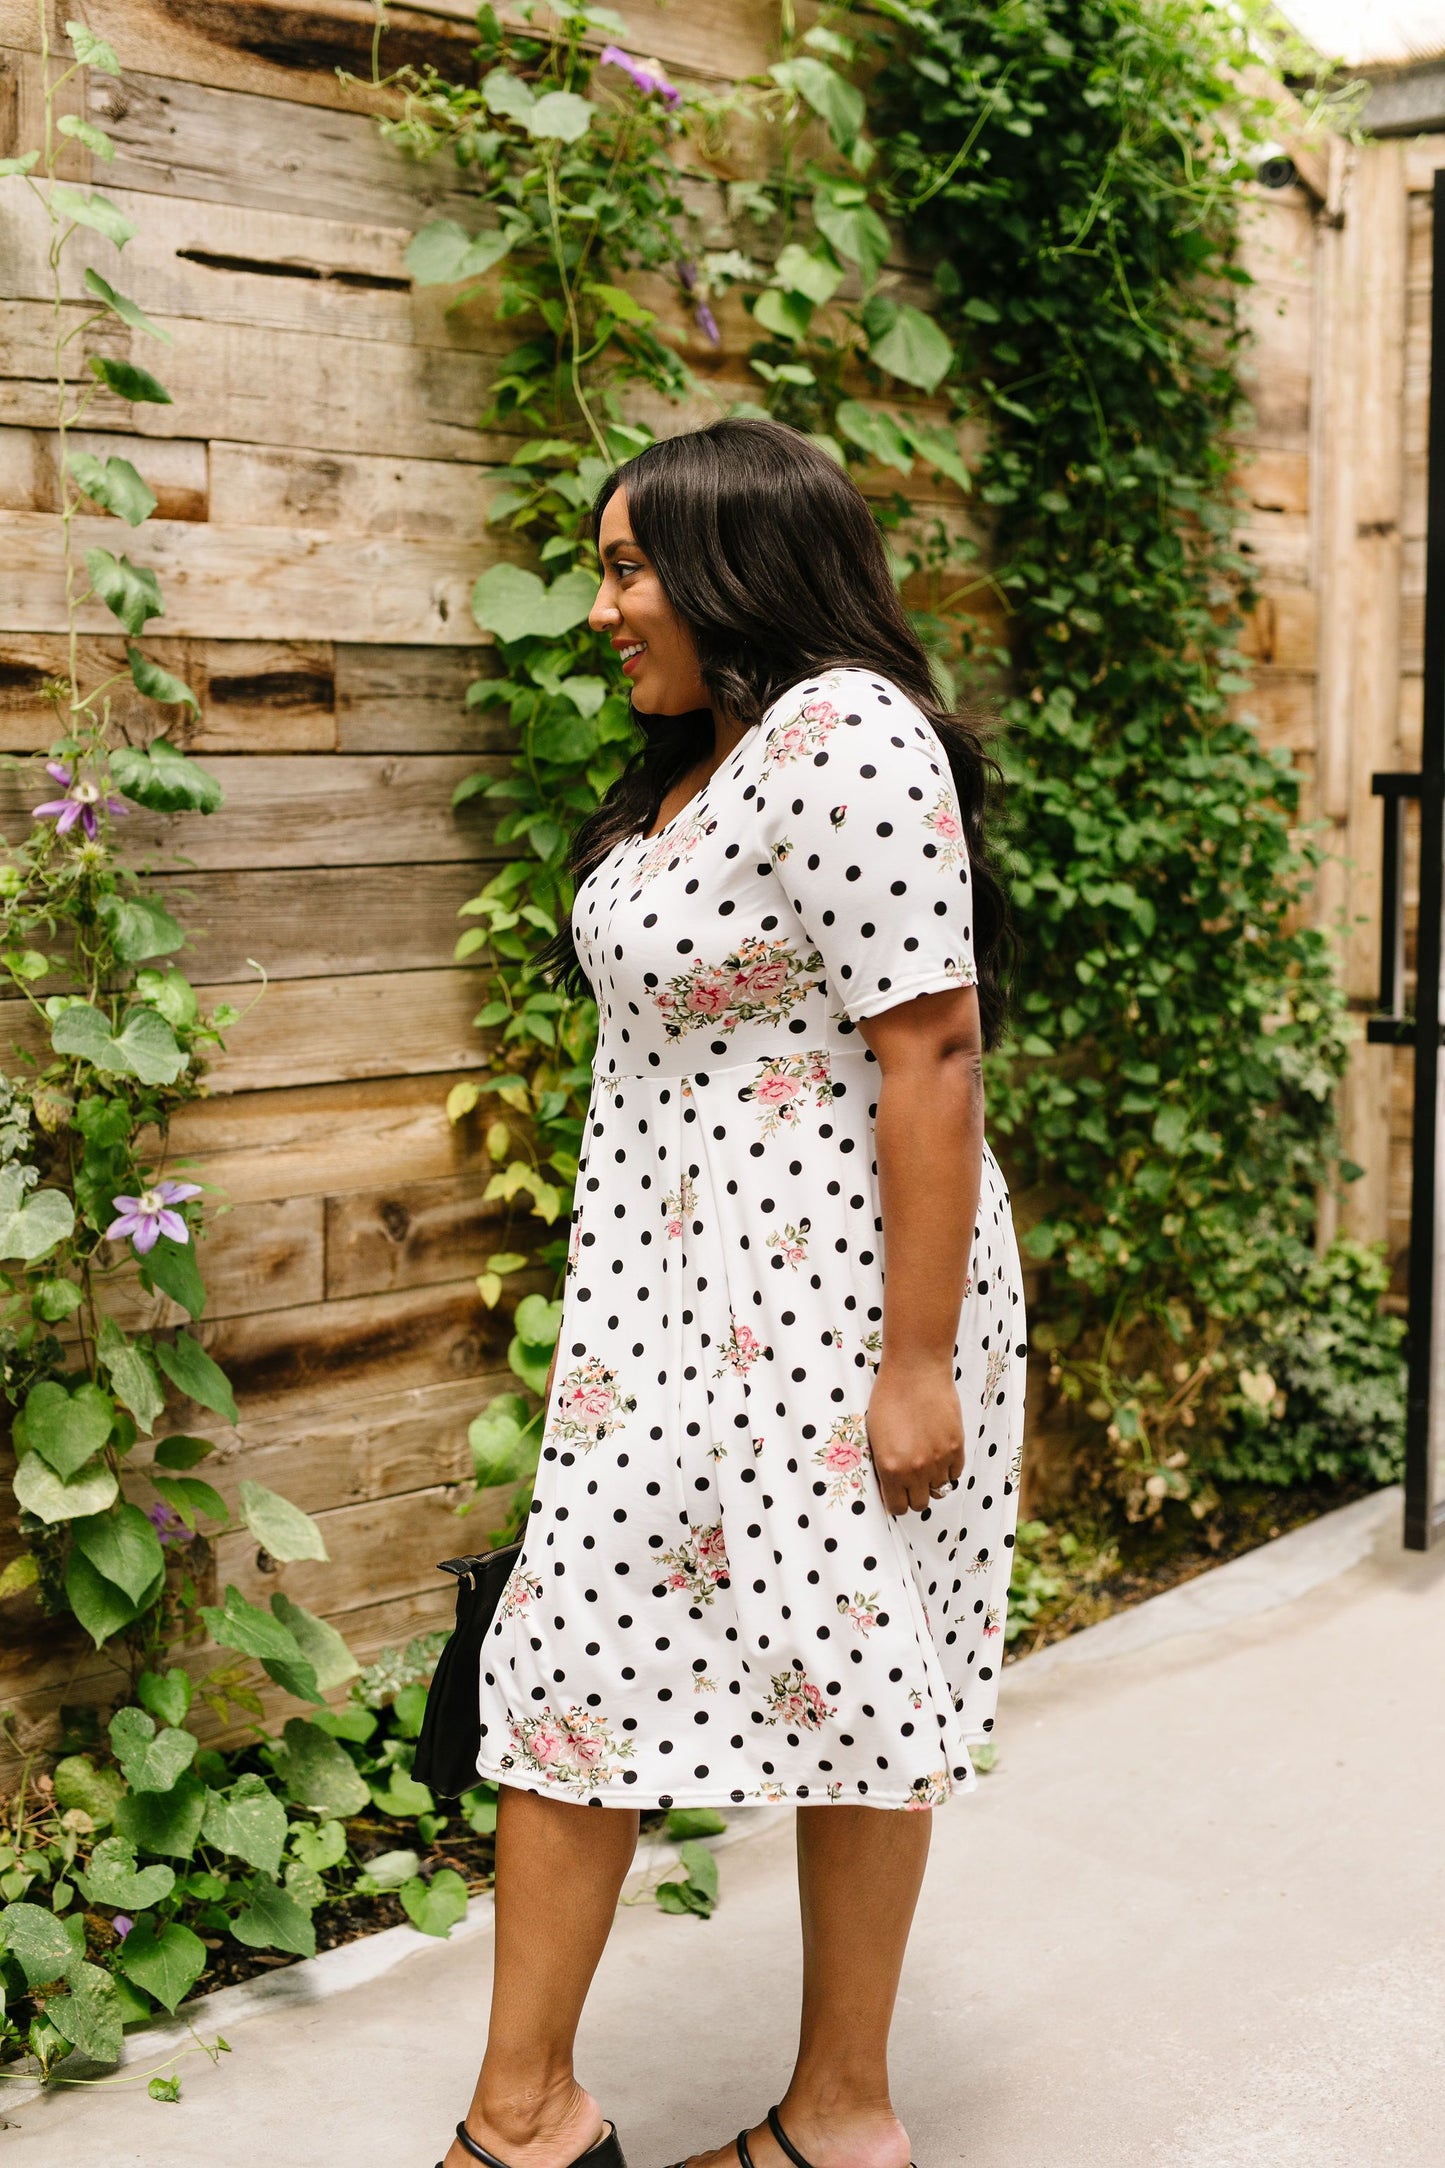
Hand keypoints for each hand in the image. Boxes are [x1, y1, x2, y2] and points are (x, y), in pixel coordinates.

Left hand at [865, 1358, 965, 1515]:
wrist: (915, 1371)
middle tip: (911, 1479)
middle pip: (920, 1504)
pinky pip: (955, 1473)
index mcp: (890, 1468)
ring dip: (932, 1480)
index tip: (897, 1493)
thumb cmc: (888, 1397)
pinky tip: (939, 1453)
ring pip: (939, 1489)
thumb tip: (892, 1482)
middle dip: (914, 1494)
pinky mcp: (956, 1446)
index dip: (897, 1501)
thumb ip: (885, 1464)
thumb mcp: (874, 1435)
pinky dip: (948, 1468)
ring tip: (925, 1460)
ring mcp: (938, 1460)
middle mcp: (915, 1469)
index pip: (898, 1507)